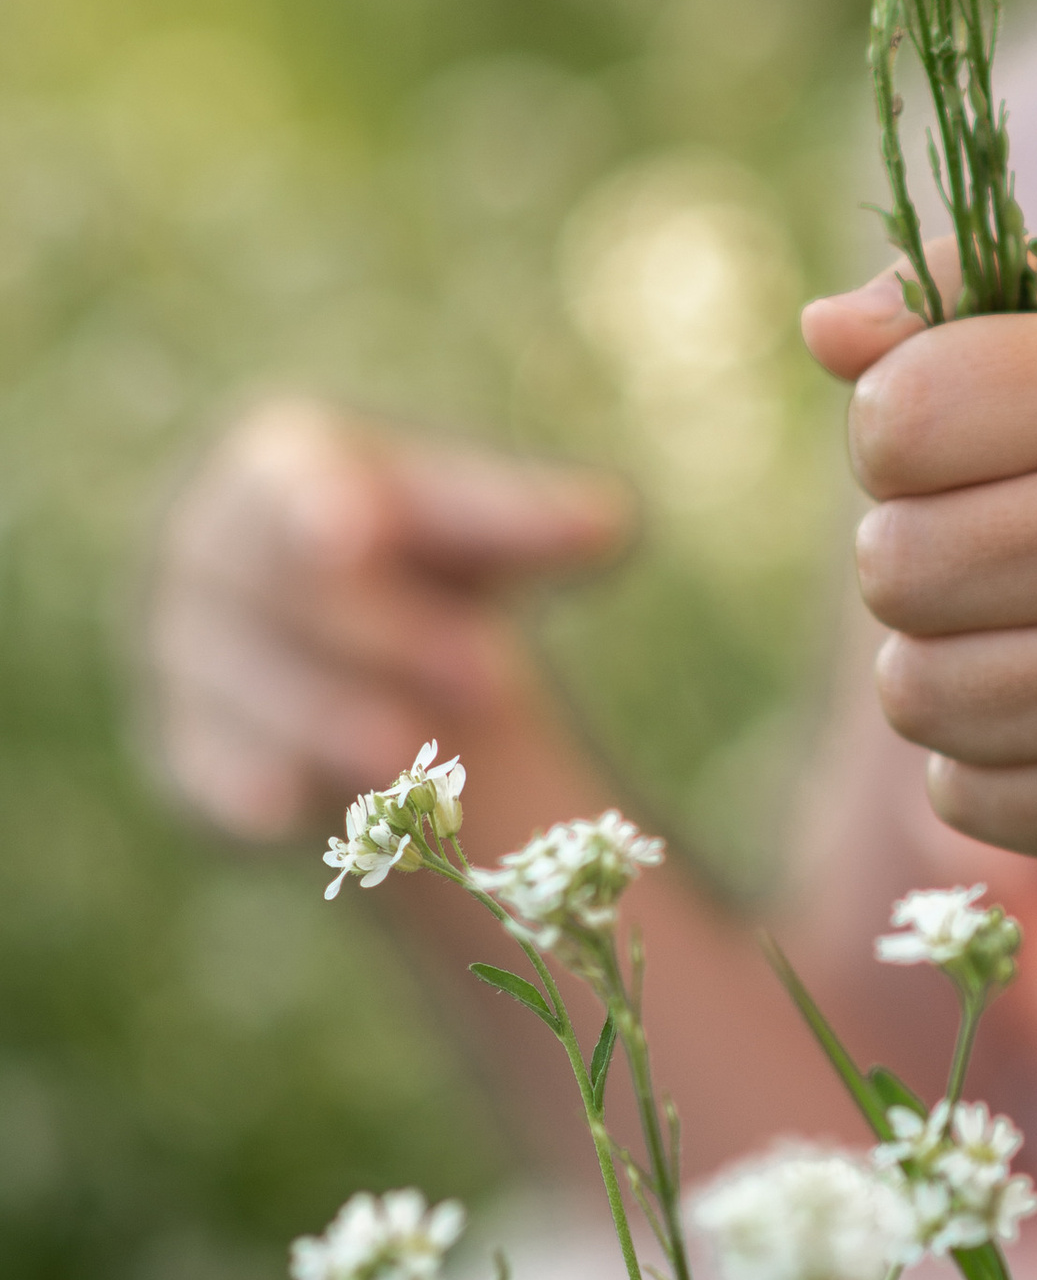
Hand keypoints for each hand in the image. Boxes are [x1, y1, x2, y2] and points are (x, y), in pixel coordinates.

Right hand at [147, 399, 629, 839]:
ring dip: (327, 718)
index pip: (294, 479)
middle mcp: (207, 547)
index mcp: (280, 464)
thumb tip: (612, 523)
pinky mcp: (183, 745)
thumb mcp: (482, 533)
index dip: (325, 505)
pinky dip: (243, 783)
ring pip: (242, 682)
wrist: (363, 657)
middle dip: (383, 633)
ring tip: (413, 761)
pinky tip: (281, 815)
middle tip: (493, 681)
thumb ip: (529, 523)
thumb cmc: (429, 561)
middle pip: (280, 587)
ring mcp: (182, 650)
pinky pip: (201, 762)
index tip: (357, 530)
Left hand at [803, 243, 1036, 865]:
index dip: (898, 428)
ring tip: (1033, 623)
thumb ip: (965, 289)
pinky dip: (987, 756)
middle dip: (915, 550)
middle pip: (893, 565)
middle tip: (1002, 542)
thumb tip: (822, 331)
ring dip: (940, 659)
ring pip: (915, 691)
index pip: (902, 417)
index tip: (967, 437)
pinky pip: (963, 794)